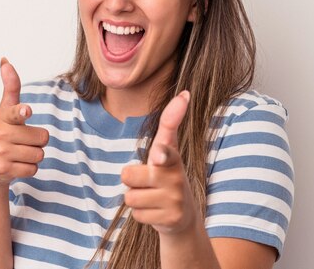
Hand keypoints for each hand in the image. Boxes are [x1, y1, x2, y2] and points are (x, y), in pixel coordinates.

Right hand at [0, 58, 48, 188]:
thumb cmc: (1, 135)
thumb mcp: (4, 112)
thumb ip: (10, 88)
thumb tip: (5, 60)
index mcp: (4, 118)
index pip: (15, 111)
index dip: (22, 111)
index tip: (26, 110)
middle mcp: (1, 134)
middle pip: (42, 137)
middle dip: (37, 142)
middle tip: (21, 143)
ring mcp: (1, 153)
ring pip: (39, 154)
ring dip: (33, 156)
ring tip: (18, 154)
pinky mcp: (4, 170)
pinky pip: (34, 169)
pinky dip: (29, 169)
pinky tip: (16, 165)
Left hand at [120, 91, 197, 234]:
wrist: (183, 216)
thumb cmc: (167, 175)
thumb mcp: (168, 150)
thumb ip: (169, 123)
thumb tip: (184, 93)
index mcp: (172, 157)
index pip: (166, 150)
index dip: (161, 153)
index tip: (159, 155)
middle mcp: (175, 177)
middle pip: (128, 176)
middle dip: (131, 180)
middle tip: (147, 182)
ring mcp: (175, 199)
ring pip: (130, 197)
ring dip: (136, 198)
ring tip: (152, 197)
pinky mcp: (171, 219)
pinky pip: (137, 214)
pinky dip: (142, 214)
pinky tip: (156, 211)